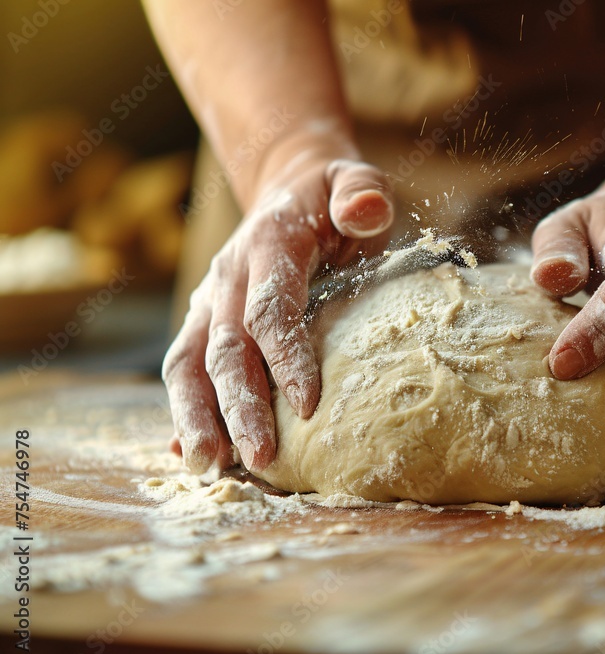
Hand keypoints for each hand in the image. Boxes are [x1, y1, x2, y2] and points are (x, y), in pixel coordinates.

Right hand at [163, 144, 393, 473]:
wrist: (288, 188)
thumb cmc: (332, 197)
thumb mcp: (356, 181)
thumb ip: (362, 193)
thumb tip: (367, 211)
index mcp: (267, 246)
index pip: (270, 309)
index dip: (286, 358)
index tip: (309, 407)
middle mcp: (227, 277)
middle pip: (224, 349)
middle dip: (240, 406)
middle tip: (262, 457)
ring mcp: (210, 301)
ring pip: (189, 364)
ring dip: (197, 417)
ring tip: (211, 467)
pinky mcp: (205, 321)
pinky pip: (186, 369)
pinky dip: (184, 410)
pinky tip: (188, 452)